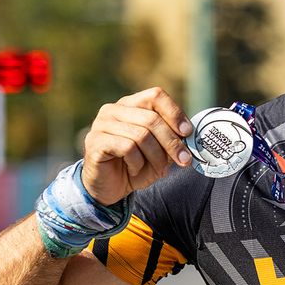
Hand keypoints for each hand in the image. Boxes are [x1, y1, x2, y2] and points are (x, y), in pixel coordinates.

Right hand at [81, 87, 193, 204]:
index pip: (155, 96)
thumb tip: (189, 133)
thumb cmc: (135, 166)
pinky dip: (137, 162)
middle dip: (172, 142)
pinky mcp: (95, 141)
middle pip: (152, 119)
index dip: (174, 113)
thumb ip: (171, 138)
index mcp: (131, 105)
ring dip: (156, 157)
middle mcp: (114, 110)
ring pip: (141, 135)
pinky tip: (134, 169)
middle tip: (184, 160)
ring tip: (158, 169)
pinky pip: (126, 147)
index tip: (188, 132)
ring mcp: (102, 124)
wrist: (109, 188)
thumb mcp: (160, 151)